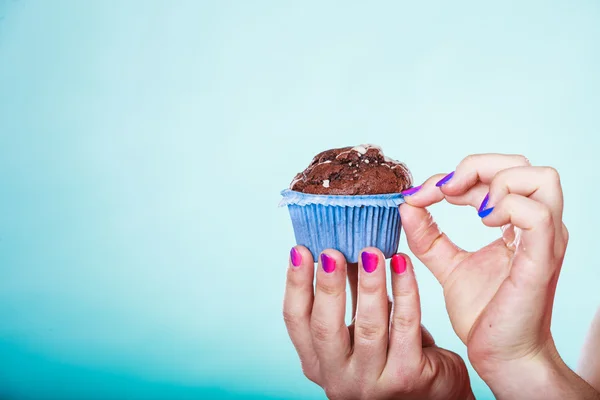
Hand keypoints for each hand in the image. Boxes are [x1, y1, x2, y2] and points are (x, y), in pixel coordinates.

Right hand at [283, 246, 473, 399]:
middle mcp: (339, 378)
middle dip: (328, 285)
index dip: (295, 284)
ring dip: (369, 284)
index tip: (299, 250)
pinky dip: (405, 290)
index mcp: (320, 363)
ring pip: (368, 326)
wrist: (437, 394)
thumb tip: (339, 247)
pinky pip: (405, 325)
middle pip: (325, 327)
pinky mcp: (406, 378)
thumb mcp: (363, 328)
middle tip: (331, 251)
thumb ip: (350, 296)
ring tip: (372, 252)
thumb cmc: (396, 355)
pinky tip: (404, 265)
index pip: (296, 321)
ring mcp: (372, 383)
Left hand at [401, 154, 598, 398]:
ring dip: (495, 184)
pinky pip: (536, 214)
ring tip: (473, 212)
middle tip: (445, 191)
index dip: (455, 175)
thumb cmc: (484, 313)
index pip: (496, 174)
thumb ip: (428, 235)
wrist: (499, 355)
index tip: (421, 194)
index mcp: (519, 224)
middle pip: (521, 165)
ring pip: (540, 178)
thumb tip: (407, 203)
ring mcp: (545, 240)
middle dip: (475, 168)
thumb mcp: (448, 265)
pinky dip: (505, 207)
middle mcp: (538, 226)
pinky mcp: (542, 260)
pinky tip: (484, 224)